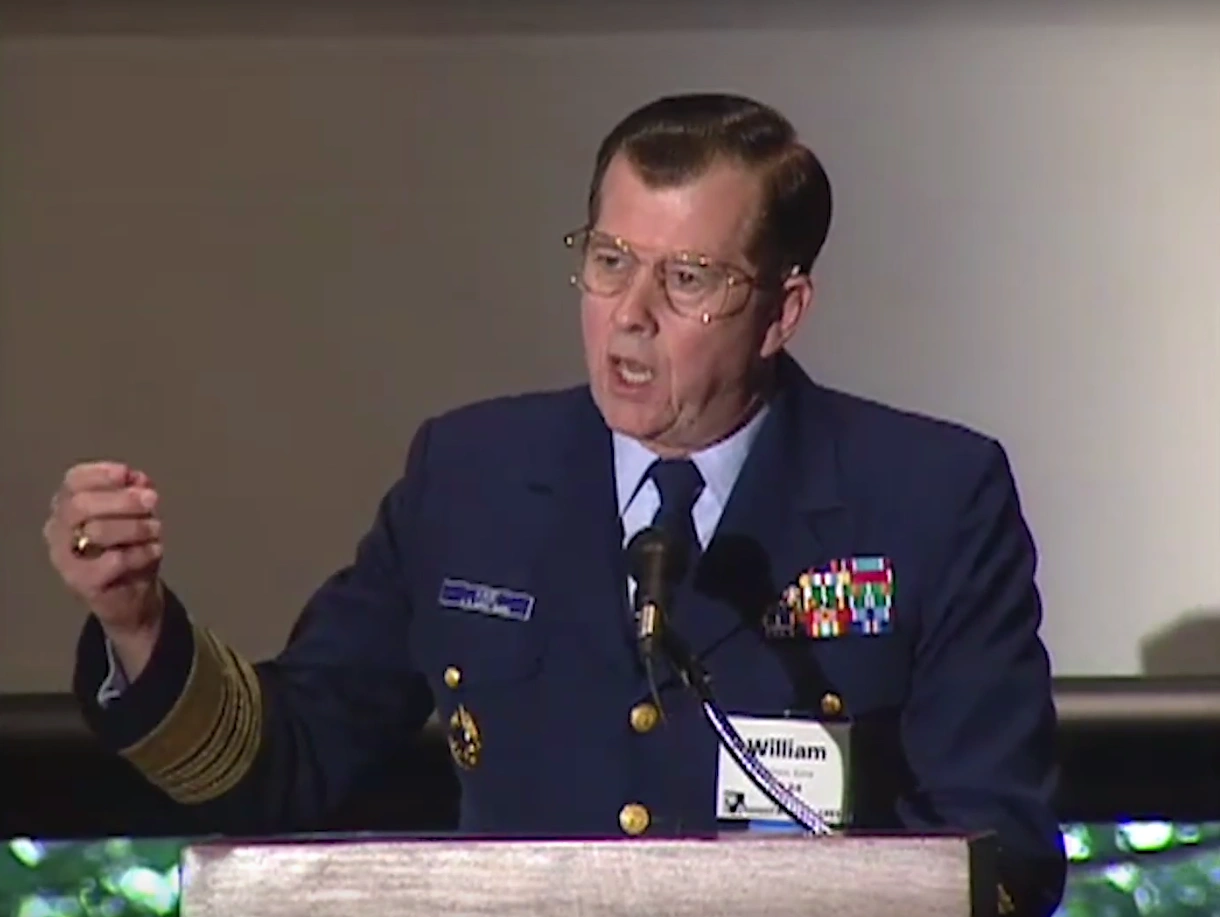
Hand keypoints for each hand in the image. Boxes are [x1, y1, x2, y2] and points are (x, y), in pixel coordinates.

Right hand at [44, 461, 165, 637]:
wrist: (131, 597)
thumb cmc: (129, 548)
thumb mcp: (136, 515)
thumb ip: (134, 493)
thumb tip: (137, 479)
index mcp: (67, 506)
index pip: (73, 481)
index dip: (100, 474)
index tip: (127, 474)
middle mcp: (58, 530)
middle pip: (80, 504)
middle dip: (121, 499)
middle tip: (152, 499)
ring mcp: (65, 559)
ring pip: (96, 531)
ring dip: (135, 526)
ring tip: (156, 529)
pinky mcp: (82, 583)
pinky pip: (114, 561)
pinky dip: (141, 552)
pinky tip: (154, 550)